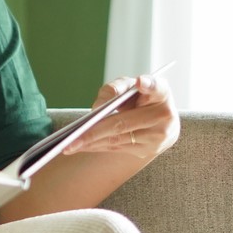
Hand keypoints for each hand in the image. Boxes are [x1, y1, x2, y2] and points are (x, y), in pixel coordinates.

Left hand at [63, 73, 179, 158]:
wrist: (162, 121)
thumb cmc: (141, 97)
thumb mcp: (129, 85)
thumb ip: (115, 88)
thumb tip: (98, 107)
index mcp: (162, 93)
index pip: (157, 87)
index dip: (148, 84)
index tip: (140, 82)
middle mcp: (164, 116)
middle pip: (123, 123)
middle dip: (93, 131)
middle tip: (71, 137)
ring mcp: (158, 137)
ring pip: (117, 139)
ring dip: (90, 143)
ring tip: (68, 146)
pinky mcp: (149, 150)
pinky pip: (117, 147)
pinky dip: (96, 146)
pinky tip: (79, 147)